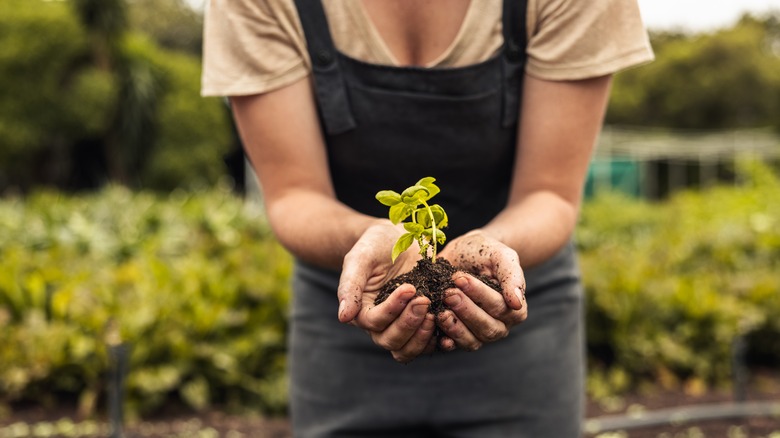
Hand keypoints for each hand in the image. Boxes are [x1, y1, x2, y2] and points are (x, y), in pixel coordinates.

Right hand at [337, 220, 436, 362]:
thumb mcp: (359, 258)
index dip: (392, 309)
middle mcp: (381, 325)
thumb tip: (343, 317)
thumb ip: (350, 286)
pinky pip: (429, 343)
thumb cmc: (374, 245)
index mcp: (362, 311)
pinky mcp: (422, 323)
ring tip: (436, 313)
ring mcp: (403, 326)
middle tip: (424, 300)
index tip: (409, 287)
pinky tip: (449, 322)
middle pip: (391, 341)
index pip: (375, 322)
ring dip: (422, 336)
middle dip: (409, 324)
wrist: (397, 238)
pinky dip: (439, 339)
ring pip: (408, 349)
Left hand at [435, 229, 527, 350]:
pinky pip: (454, 345)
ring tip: (440, 311)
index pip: (500, 307)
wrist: (461, 253)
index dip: (480, 295)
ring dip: (455, 327)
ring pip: (472, 340)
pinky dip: (445, 340)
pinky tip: (435, 328)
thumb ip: (512, 276)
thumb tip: (516, 303)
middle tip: (448, 293)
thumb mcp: (500, 255)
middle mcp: (499, 325)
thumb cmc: (484, 252)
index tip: (461, 279)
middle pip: (487, 328)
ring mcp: (478, 333)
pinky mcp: (458, 336)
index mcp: (514, 309)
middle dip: (466, 310)